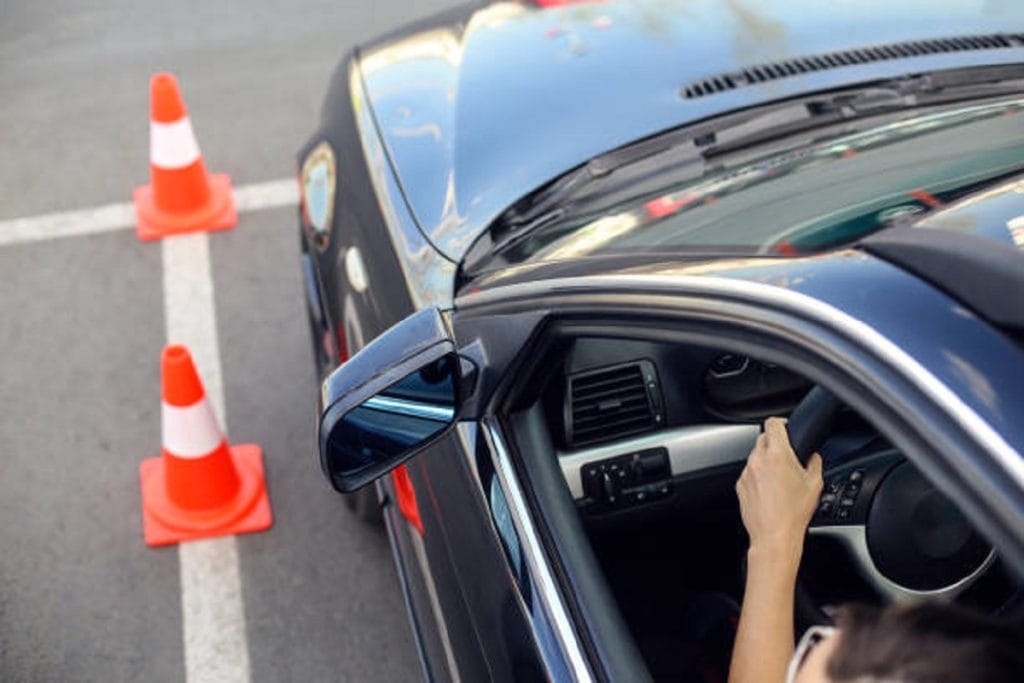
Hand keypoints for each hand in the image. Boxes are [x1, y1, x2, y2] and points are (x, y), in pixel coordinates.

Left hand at [736, 417, 822, 562]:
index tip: (786, 427)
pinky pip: (749, 472)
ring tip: (780, 479)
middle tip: (787, 457)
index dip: (781, 422)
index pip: (773, 423)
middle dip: (775, 443)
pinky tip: (770, 490)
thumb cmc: (794, 513)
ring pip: (755, 457)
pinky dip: (758, 476)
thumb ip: (814, 462)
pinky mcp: (740, 485)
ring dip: (766, 461)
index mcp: (777, 455)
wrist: (774, 536)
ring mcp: (746, 473)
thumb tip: (813, 456)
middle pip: (763, 438)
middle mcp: (758, 461)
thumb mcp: (815, 484)